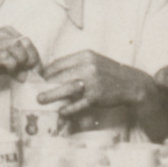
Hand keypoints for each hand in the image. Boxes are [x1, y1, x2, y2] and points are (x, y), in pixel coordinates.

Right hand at [0, 27, 40, 82]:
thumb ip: (15, 65)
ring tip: (19, 75)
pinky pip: (11, 60)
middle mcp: (3, 34)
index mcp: (6, 32)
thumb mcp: (0, 61)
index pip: (29, 42)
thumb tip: (28, 75)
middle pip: (29, 45)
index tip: (36, 70)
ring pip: (23, 51)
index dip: (35, 57)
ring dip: (24, 65)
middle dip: (33, 61)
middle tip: (31, 74)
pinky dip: (15, 69)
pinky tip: (12, 76)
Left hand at [38, 50, 152, 118]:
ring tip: (40, 100)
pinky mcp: (95, 97)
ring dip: (50, 95)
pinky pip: (77, 104)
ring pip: (65, 89)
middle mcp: (88, 67)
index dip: (47, 72)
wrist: (131, 84)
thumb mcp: (94, 61)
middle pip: (59, 76)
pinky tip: (60, 111)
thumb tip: (53, 72)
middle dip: (45, 84)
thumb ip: (76, 64)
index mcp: (85, 56)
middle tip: (36, 91)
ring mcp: (91, 82)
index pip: (59, 63)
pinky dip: (67, 108)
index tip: (39, 79)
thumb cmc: (109, 73)